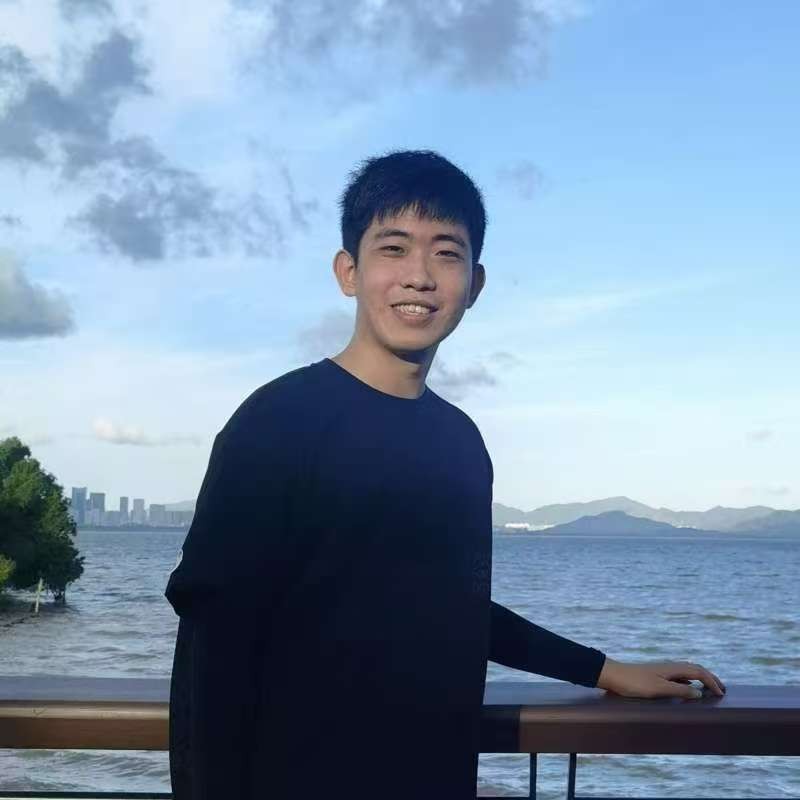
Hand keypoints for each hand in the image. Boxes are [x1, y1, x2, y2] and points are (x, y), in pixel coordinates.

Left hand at [596, 657, 725, 698]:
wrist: (613, 675)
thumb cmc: (634, 683)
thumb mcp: (659, 689)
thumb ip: (679, 691)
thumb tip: (699, 693)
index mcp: (672, 668)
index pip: (699, 672)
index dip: (712, 682)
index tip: (721, 694)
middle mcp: (670, 666)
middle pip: (695, 669)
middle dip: (710, 678)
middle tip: (722, 690)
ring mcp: (663, 670)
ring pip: (687, 672)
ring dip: (700, 679)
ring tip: (709, 690)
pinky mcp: (656, 675)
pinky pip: (679, 676)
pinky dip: (689, 682)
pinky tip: (688, 689)